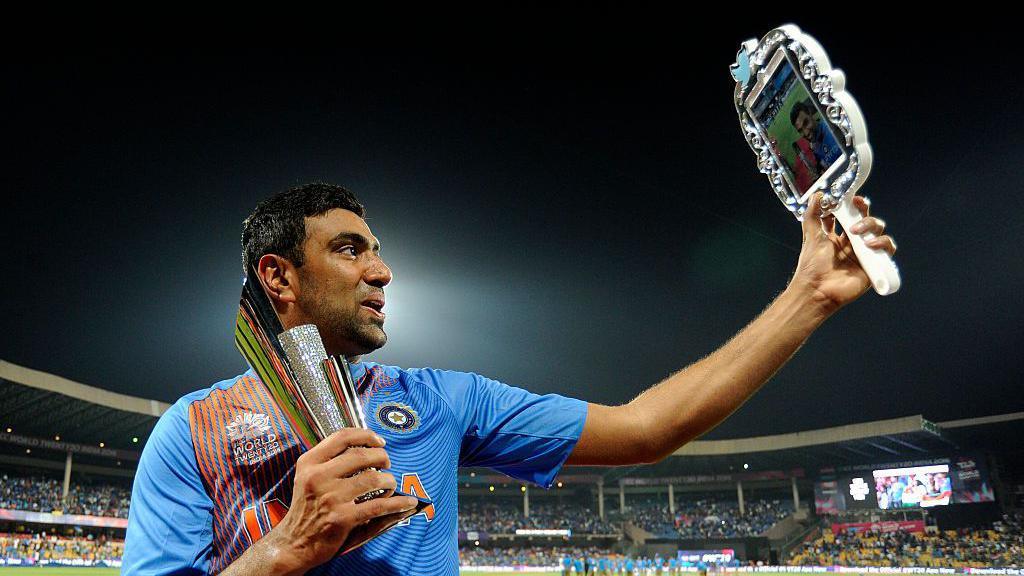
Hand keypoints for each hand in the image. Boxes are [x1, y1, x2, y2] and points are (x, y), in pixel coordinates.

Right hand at [265, 428, 418, 574]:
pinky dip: (397, 503)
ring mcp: (330, 497)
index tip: (379, 441)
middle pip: (361, 455)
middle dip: (381, 456)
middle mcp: (318, 477)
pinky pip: (378, 506)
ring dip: (389, 480)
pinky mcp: (342, 518)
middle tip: (387, 463)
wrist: (294, 542)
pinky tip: (407, 503)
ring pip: (373, 479)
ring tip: (390, 484)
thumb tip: (370, 447)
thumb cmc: (307, 508)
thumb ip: (331, 461)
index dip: (366, 435)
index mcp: (309, 462)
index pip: (342, 437)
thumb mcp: (308, 477)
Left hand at [790, 192, 896, 312]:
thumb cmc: (812, 266)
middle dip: (865, 212)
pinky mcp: (873, 265)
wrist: (816, 290)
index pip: (851, 216)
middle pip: (868, 221)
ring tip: (856, 232)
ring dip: (871, 226)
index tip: (852, 198)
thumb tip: (816, 194)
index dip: (854, 205)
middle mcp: (853, 244)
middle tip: (857, 209)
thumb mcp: (811, 236)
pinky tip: (870, 244)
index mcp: (838, 236)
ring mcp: (864, 254)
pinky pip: (888, 250)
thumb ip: (813, 215)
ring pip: (879, 232)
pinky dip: (883, 243)